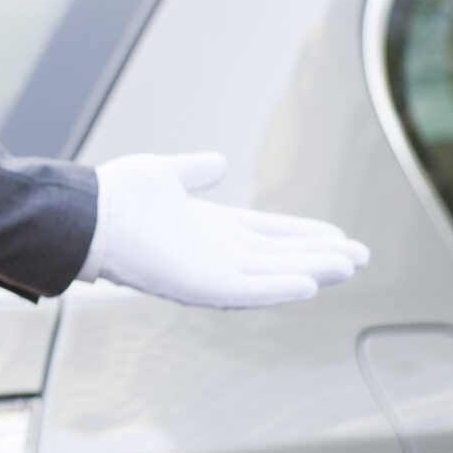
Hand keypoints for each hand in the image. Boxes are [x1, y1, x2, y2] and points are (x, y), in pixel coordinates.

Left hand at [82, 153, 368, 308]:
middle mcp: (218, 252)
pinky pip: (250, 289)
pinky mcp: (203, 285)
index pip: (269, 233)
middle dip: (321, 256)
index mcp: (213, 227)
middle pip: (282, 255)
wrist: (90, 215)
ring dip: (313, 270)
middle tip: (361, 257)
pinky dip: (279, 288)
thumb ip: (195, 172)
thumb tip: (218, 163)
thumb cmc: (118, 196)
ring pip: (276, 273)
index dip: (304, 234)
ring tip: (350, 266)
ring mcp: (213, 271)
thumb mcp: (166, 174)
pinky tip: (310, 284)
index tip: (338, 234)